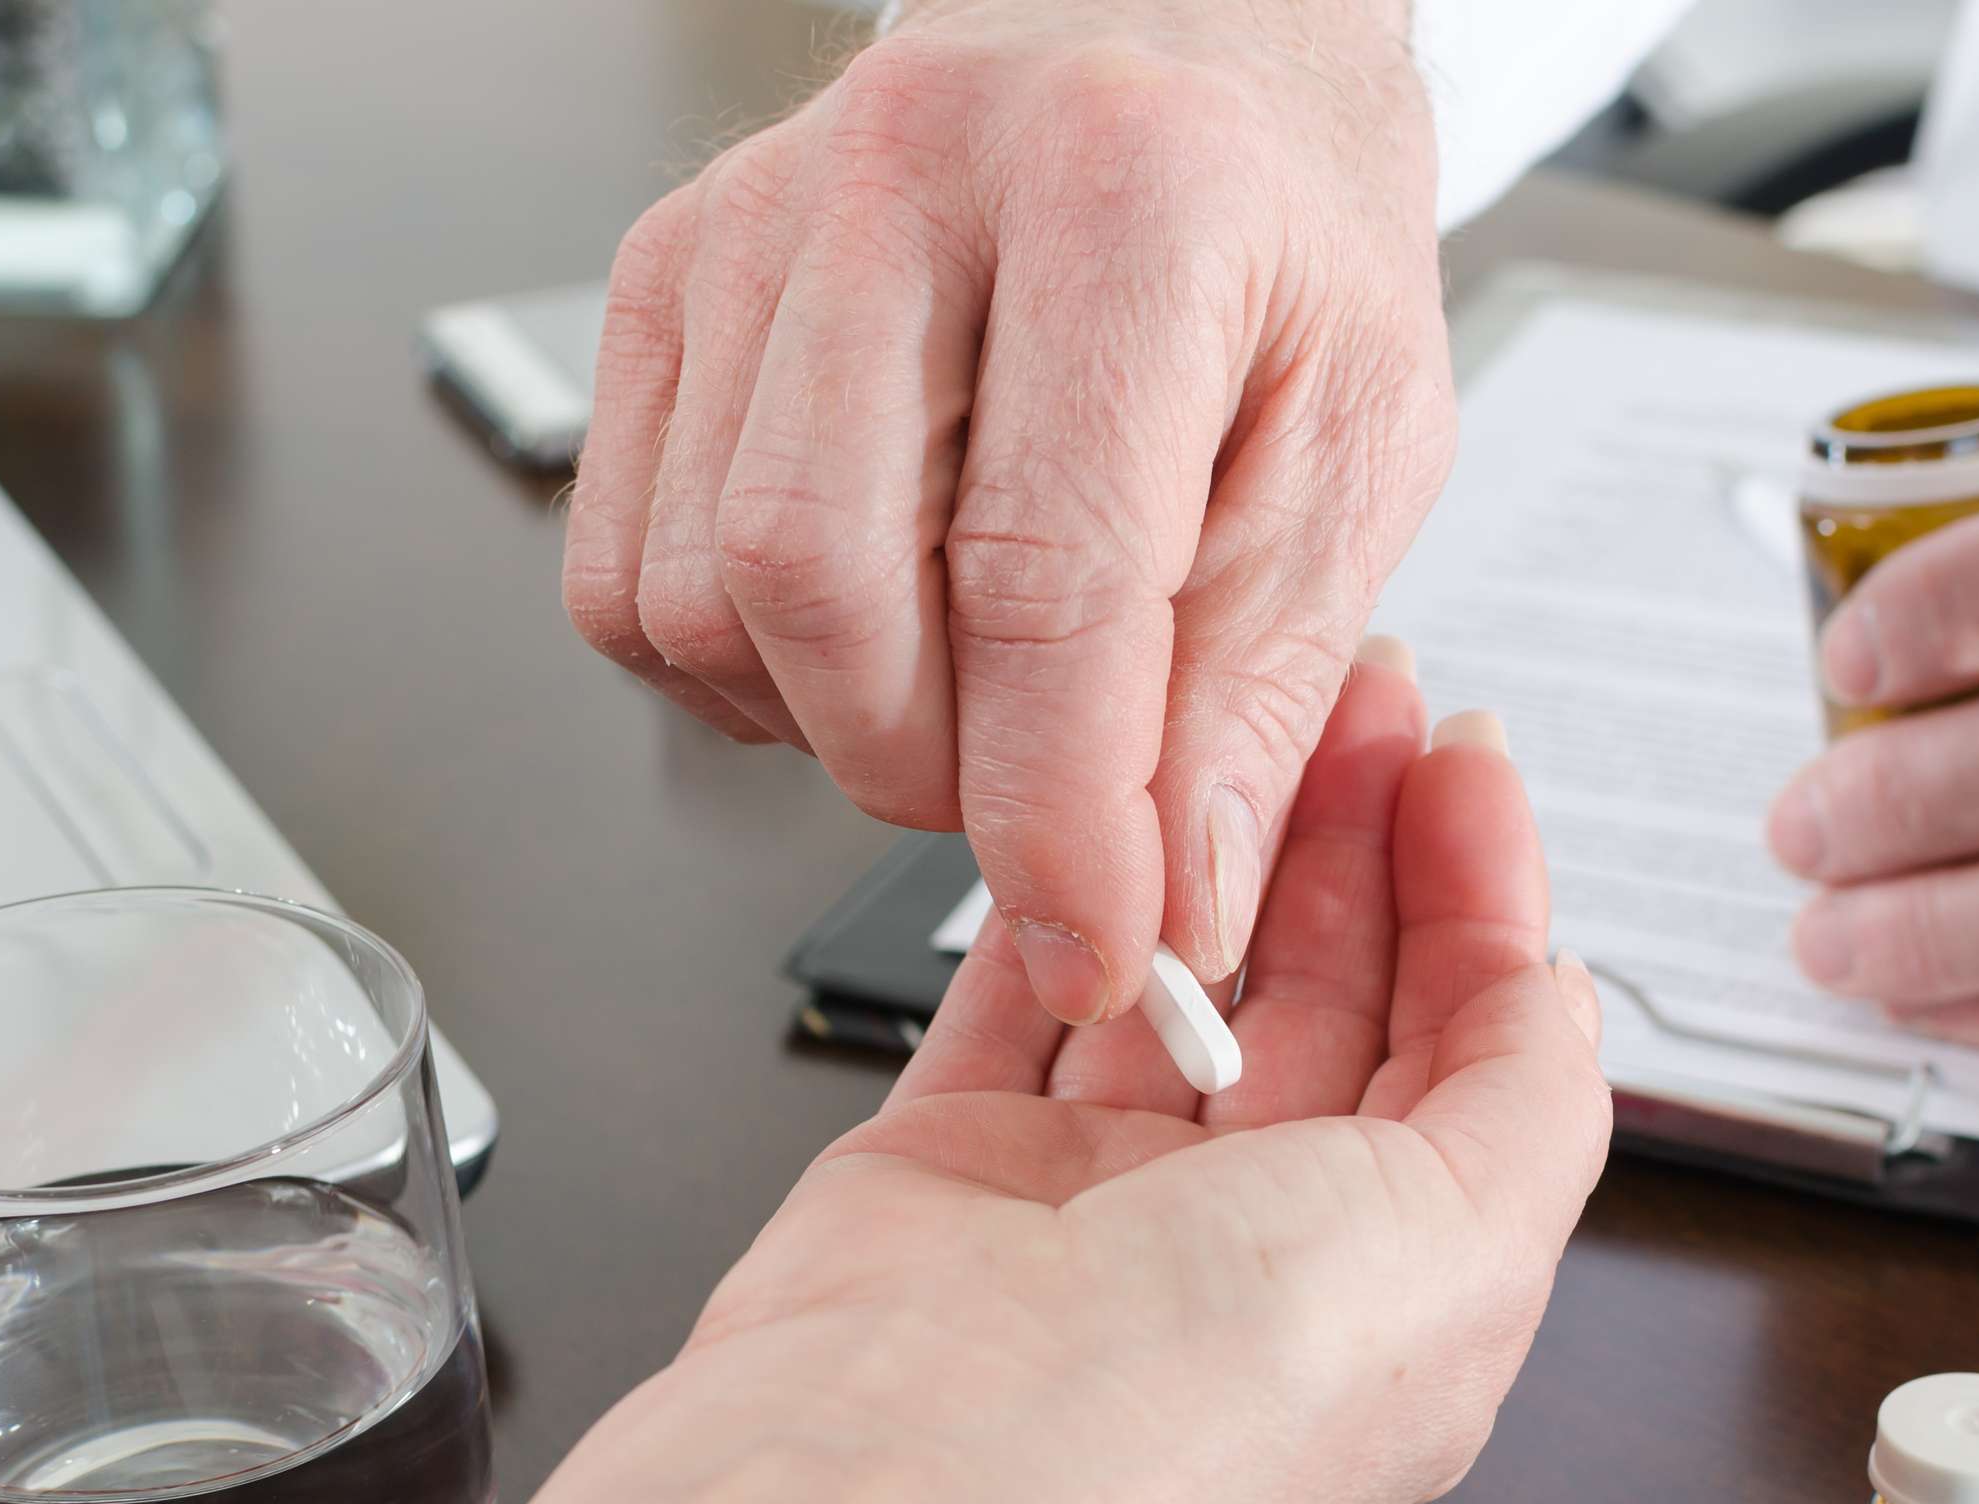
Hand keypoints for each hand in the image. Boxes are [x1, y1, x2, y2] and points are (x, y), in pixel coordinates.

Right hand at [560, 0, 1452, 1028]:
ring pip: (698, 594)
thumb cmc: (1278, 218)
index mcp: (1124, 195)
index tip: (1103, 939)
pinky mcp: (663, 282)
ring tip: (968, 683)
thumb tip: (1173, 899)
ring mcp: (752, 224)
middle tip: (1044, 797)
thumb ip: (1260, 686)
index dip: (1061, 810)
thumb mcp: (1358, 443)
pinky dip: (729, 668)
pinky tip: (859, 629)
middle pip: (816, 584)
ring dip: (830, 722)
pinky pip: (620, 569)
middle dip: (929, 771)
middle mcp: (904, 180)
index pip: (1043, 573)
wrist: (1183, 38)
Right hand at [680, 644, 1611, 1503]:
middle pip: (1334, 999)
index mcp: (1402, 1294)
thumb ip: (1533, 1097)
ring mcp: (1099, 1209)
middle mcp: (1256, 1253)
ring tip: (1231, 714)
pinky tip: (1101, 810)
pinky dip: (1062, 903)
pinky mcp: (956, 1167)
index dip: (1479, 898)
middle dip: (1358, 838)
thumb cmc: (1191, 1400)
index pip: (1469, 1054)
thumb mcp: (1466, 1235)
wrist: (920, 1472)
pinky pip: (1020, 996)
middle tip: (1358, 695)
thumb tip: (1554, 987)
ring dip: (1217, 848)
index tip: (1466, 761)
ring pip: (1184, 981)